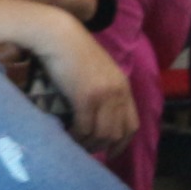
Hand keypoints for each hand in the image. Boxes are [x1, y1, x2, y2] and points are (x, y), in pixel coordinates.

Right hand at [37, 21, 139, 155]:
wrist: (59, 36)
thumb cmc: (72, 52)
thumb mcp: (96, 72)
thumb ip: (103, 91)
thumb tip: (96, 116)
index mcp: (123, 86)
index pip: (132, 124)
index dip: (121, 144)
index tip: (109, 153)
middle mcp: (118, 92)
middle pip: (117, 133)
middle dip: (101, 147)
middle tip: (84, 150)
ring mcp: (104, 95)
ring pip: (101, 134)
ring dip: (87, 144)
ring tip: (74, 143)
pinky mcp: (87, 97)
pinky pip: (84, 127)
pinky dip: (76, 136)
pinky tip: (66, 134)